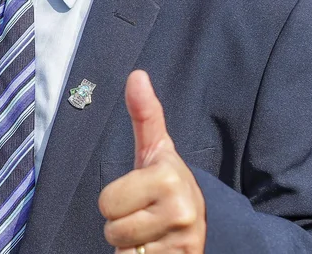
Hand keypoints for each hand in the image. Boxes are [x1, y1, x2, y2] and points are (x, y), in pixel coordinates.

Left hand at [99, 71, 205, 252]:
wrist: (204, 221)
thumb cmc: (167, 183)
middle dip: (121, 223)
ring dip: (130, 244)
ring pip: (124, 250)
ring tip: (150, 230)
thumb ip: (144, 115)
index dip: (115, 200)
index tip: (138, 193)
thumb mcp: (155, 149)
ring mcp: (184, 240)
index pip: (106, 202)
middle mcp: (181, 210)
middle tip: (143, 213)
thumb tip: (136, 76)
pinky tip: (157, 247)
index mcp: (169, 177)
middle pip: (112, 229)